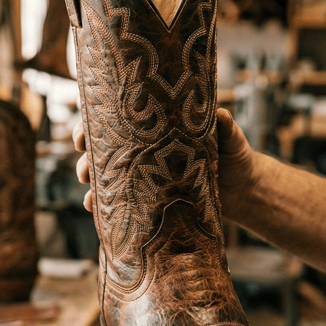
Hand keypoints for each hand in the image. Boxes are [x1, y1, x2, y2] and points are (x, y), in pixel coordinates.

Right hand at [73, 108, 260, 219]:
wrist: (244, 189)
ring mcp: (142, 174)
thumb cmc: (235, 155)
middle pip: (101, 149)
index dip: (90, 125)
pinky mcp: (147, 197)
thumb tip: (219, 114)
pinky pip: (118, 200)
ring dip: (90, 181)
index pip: (115, 120)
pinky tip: (94, 210)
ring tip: (88, 192)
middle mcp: (142, 150)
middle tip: (85, 170)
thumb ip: (224, 126)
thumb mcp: (230, 138)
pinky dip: (102, 205)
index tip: (81, 136)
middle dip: (85, 158)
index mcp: (155, 129)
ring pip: (104, 175)